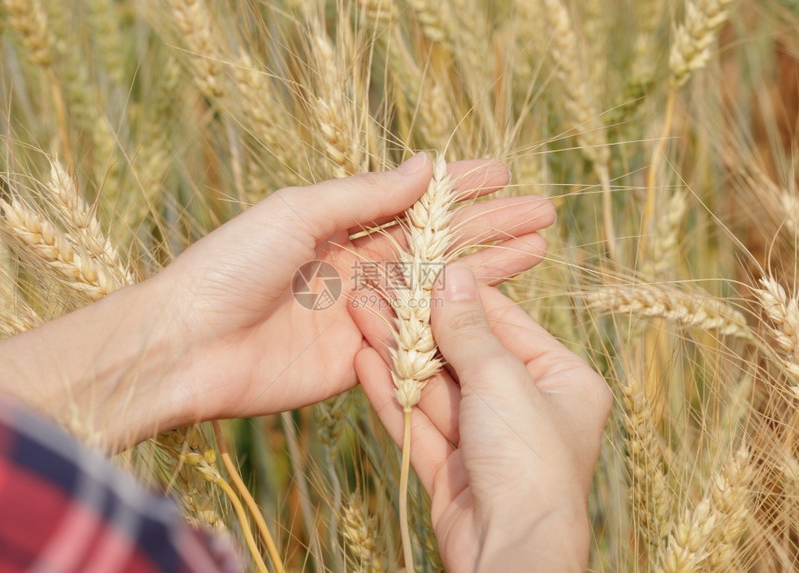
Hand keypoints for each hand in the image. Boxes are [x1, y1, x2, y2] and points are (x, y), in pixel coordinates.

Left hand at [155, 153, 555, 421]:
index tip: (503, 175)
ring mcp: (360, 316)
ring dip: (485, 274)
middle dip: (488, 229)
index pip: (411, 204)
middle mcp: (354, 269)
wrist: (188, 345)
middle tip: (541, 215)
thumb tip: (424, 165)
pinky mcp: (359, 361)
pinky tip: (492, 314)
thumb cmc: (231, 267)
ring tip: (536, 253)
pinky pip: (413, 343)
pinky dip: (451, 328)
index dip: (458, 189)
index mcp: (336, 227)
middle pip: (436, 246)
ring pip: (435, 292)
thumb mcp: (298, 213)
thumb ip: (363, 195)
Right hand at [354, 264, 610, 571]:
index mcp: (563, 381)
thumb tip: (452, 274)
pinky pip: (421, 423)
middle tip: (377, 291)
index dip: (457, 296)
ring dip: (397, 354)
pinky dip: (392, 395)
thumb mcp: (502, 379)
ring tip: (360, 315)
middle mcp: (528, 409)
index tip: (420, 268)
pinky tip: (364, 362)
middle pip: (464, 355)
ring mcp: (489, 443)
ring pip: (436, 389)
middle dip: (418, 325)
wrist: (511, 552)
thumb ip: (470, 328)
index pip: (503, 323)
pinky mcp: (454, 471)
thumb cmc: (529, 461)